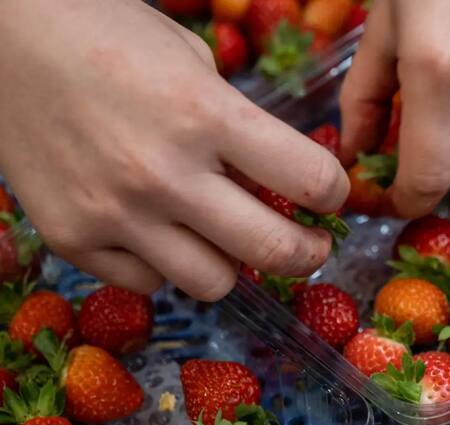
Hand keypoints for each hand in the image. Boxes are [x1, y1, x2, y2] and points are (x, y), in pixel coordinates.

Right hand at [0, 0, 348, 299]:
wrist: (5, 39)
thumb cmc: (108, 35)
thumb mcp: (191, 61)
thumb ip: (237, 123)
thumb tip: (274, 177)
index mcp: (206, 114)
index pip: (310, 179)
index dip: (334, 192)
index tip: (330, 195)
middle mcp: (164, 172)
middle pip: (272, 250)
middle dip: (308, 252)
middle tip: (309, 245)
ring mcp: (114, 213)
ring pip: (213, 284)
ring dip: (233, 264)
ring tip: (226, 239)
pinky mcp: (71, 238)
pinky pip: (148, 282)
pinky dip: (166, 265)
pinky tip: (160, 233)